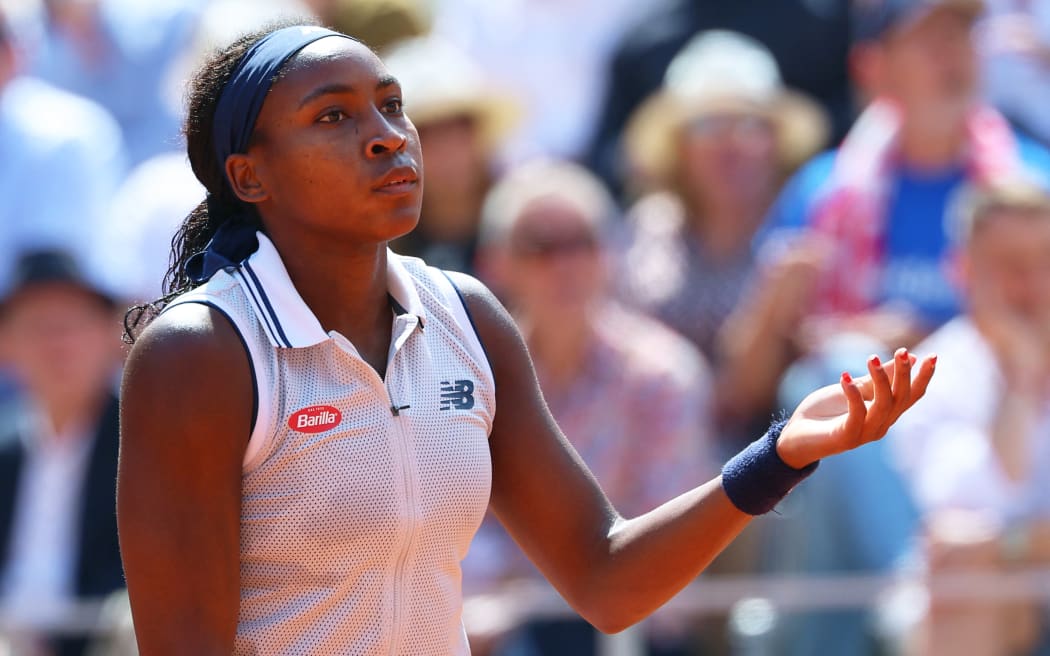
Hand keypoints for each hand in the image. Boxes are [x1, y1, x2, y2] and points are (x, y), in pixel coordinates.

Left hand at [775, 347, 936, 467]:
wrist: (795, 437)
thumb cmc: (825, 413)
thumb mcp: (853, 389)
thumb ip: (876, 378)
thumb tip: (908, 357)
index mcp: (885, 414)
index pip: (911, 396)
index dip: (923, 378)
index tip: (933, 356)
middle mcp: (881, 425)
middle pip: (901, 399)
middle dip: (904, 374)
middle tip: (902, 351)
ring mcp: (865, 433)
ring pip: (884, 405)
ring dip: (881, 380)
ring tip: (871, 358)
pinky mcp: (846, 437)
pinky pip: (857, 414)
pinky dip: (853, 395)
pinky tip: (845, 377)